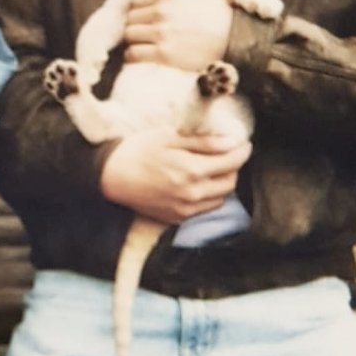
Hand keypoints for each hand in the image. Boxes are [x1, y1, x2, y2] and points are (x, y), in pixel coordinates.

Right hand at [100, 128, 250, 222]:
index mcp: (191, 170)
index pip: (232, 161)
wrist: (112, 176)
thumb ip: (203, 141)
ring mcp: (185, 209)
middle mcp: (192, 194)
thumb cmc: (139, 150)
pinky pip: (205, 208)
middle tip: (228, 153)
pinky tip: (197, 182)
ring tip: (212, 168)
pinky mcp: (177, 218)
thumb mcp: (170, 137)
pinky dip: (208, 195)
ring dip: (222, 182)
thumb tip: (232, 141)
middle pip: (230, 181)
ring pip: (221, 197)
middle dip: (234, 165)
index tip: (243, 143)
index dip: (242, 150)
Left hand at [123, 0, 231, 70]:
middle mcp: (162, 12)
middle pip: (130, 17)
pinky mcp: (164, 54)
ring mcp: (161, 33)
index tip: (142, 14)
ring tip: (139, 43)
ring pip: (129, 34)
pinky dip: (132, 55)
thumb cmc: (224, 10)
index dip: (138, 8)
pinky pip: (134, 53)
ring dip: (132, 39)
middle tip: (140, 30)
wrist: (238, 37)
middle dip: (134, 23)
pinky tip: (138, 56)